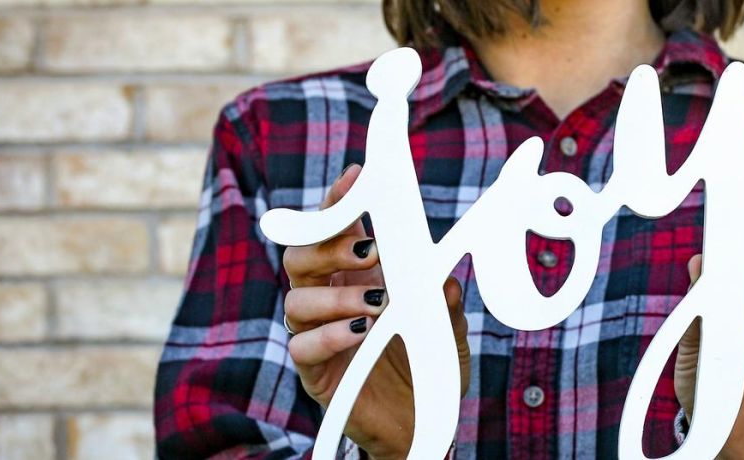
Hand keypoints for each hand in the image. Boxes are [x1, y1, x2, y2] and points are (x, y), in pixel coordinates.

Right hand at [282, 165, 470, 459]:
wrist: (421, 421)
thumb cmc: (428, 363)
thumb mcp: (447, 326)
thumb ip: (443, 299)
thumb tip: (443, 277)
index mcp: (358, 276)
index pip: (335, 230)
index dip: (339, 202)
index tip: (355, 178)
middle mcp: (330, 299)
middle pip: (300, 255)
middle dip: (328, 244)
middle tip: (368, 249)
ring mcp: (318, 334)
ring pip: (296, 299)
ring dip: (336, 296)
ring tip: (376, 304)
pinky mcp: (316, 373)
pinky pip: (303, 347)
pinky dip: (330, 336)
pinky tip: (360, 333)